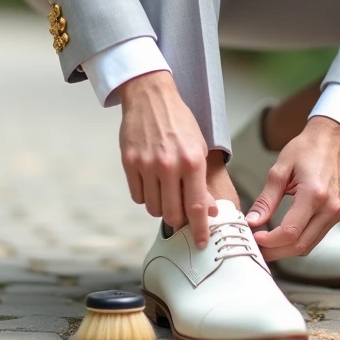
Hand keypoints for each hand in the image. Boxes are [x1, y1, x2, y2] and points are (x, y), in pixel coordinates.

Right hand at [117, 70, 217, 248]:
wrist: (150, 96)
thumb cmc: (179, 122)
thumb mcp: (199, 148)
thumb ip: (202, 181)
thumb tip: (210, 211)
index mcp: (192, 161)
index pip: (197, 207)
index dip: (200, 229)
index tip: (201, 243)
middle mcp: (169, 165)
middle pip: (173, 214)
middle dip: (179, 219)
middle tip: (181, 212)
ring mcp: (146, 165)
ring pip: (153, 208)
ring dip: (161, 207)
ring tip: (166, 192)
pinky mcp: (129, 163)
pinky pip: (137, 196)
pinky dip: (145, 196)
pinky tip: (151, 182)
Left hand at [245, 115, 339, 261]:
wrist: (331, 140)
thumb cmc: (306, 149)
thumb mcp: (280, 170)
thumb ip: (266, 199)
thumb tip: (253, 221)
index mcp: (314, 194)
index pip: (290, 232)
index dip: (270, 241)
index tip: (255, 238)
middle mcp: (330, 207)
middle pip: (300, 245)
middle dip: (276, 251)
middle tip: (257, 249)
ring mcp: (336, 213)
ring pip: (309, 245)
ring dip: (286, 250)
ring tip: (266, 245)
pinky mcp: (338, 214)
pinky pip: (316, 236)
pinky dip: (298, 241)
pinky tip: (283, 237)